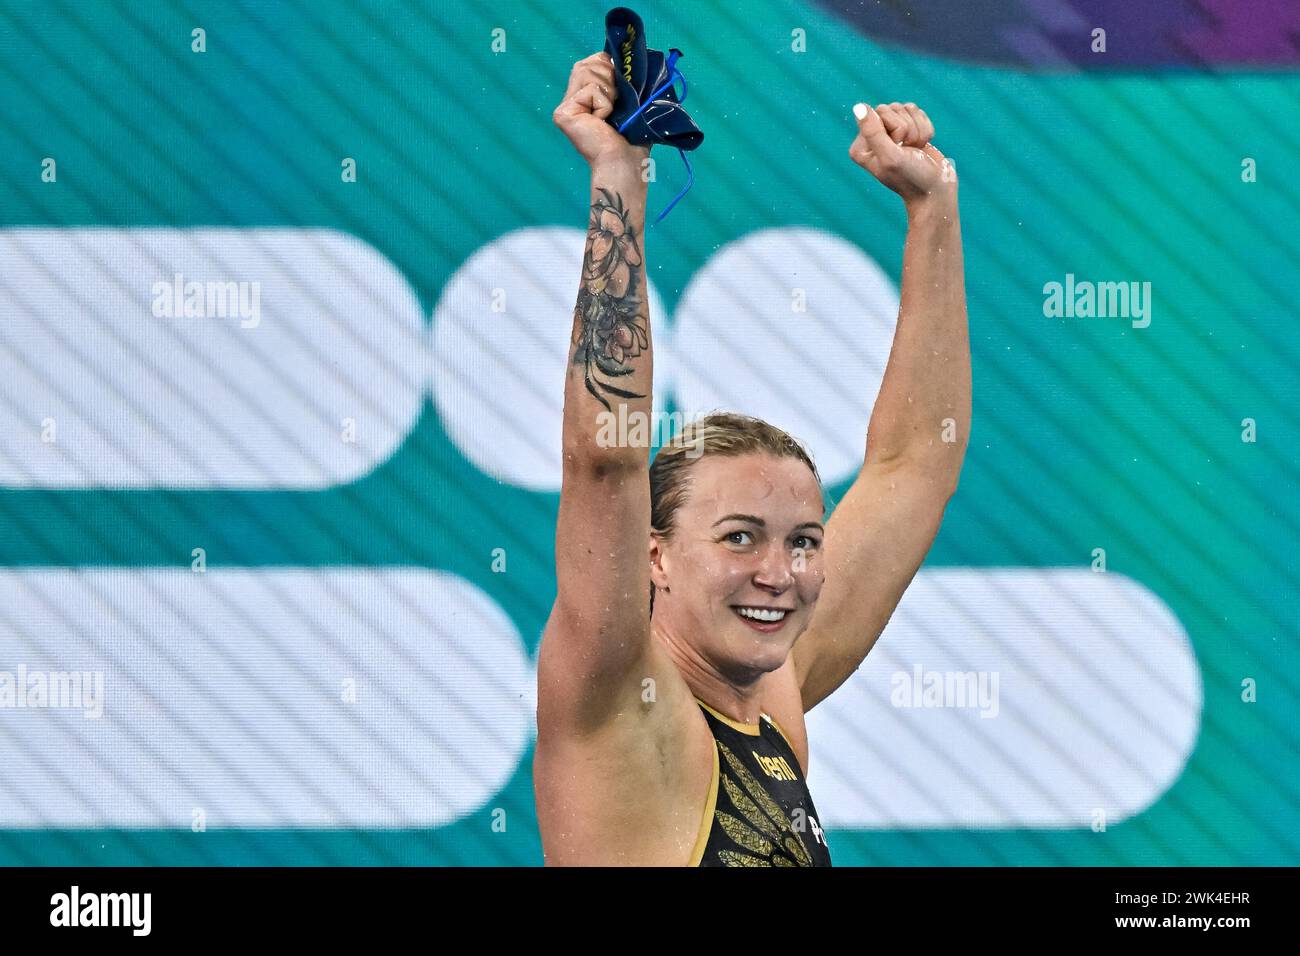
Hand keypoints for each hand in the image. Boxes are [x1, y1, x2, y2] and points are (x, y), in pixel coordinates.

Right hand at [553, 52, 649, 170]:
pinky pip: (591, 89)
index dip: (612, 67)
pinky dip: (604, 103)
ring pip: (588, 71)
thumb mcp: (630, 100)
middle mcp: (572, 98)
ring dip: (608, 92)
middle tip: (617, 105)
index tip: (622, 90)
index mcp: (586, 94)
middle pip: (590, 62)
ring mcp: (565, 106)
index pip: (596, 60)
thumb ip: (622, 77)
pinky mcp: (563, 112)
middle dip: (611, 78)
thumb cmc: (632, 138)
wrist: (625, 161)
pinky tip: (602, 122)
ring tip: (609, 115)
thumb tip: (624, 57)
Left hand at [848, 101, 954, 207]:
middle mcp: (872, 138)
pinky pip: (917, 112)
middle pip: (892, 107)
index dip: (897, 128)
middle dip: (908, 129)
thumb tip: (858, 106)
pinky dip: (925, 128)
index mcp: (861, 146)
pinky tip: (922, 146)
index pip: (879, 112)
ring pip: (906, 108)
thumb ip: (873, 131)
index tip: (899, 150)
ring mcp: (890, 133)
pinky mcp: (908, 130)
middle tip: (908, 151)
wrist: (935, 190)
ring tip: (915, 150)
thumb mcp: (890, 156)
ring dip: (918, 130)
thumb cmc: (911, 177)